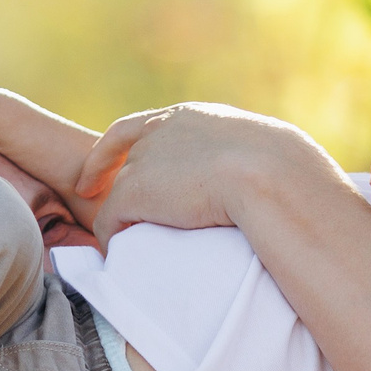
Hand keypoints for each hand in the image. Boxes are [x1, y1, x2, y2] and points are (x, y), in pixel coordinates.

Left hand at [75, 102, 333, 240]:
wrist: (268, 175)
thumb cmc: (283, 172)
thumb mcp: (265, 156)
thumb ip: (250, 163)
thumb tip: (268, 183)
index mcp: (192, 118)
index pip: (142, 125)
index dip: (121, 144)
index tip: (114, 161)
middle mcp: (162, 130)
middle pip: (120, 151)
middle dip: (101, 170)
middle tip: (86, 191)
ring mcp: (146, 159)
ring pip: (114, 189)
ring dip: (110, 211)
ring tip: (109, 234)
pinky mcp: (133, 191)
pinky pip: (108, 218)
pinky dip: (109, 235)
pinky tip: (114, 252)